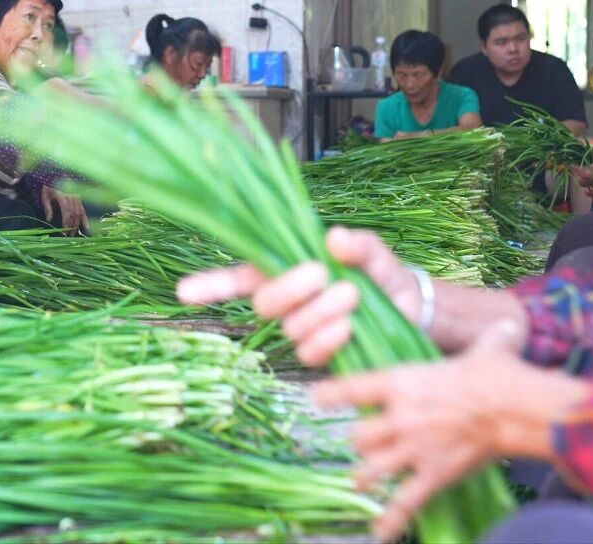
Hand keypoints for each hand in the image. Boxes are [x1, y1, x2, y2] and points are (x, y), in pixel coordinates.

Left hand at [39, 186, 87, 234]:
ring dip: (77, 224)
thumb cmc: (49, 185)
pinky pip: (83, 210)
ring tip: (74, 234)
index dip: (66, 221)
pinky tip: (87, 228)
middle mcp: (72, 196)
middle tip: (68, 235)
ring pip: (79, 213)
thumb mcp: (45, 195)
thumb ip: (48, 207)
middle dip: (71, 226)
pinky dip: (85, 219)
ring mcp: (77, 197)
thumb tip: (49, 220)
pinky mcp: (80, 198)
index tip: (64, 231)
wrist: (57, 173)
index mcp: (63, 195)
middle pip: (74, 214)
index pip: (67, 211)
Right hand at [176, 227, 420, 365]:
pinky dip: (329, 338)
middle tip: (322, 274)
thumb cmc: (379, 272)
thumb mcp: (371, 250)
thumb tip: (335, 238)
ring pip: (292, 327)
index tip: (183, 292)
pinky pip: (311, 352)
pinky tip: (349, 327)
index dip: (210, 286)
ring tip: (351, 295)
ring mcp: (301, 329)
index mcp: (284, 271)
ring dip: (321, 310)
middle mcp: (286, 302)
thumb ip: (357, 244)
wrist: (410, 306)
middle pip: (264, 305)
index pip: (238, 280)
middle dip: (291, 289)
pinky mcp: (321, 353)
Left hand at [314, 323, 582, 541]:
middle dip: (360, 441)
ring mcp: (412, 449)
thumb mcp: (487, 351)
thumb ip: (488, 341)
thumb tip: (506, 326)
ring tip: (359, 481)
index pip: (353, 389)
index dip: (329, 394)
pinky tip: (379, 533)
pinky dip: (390, 520)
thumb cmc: (500, 375)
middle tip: (364, 443)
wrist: (516, 408)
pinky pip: (403, 502)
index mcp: (402, 383)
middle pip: (358, 436)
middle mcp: (398, 417)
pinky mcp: (432, 476)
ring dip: (363, 476)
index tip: (315, 398)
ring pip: (370, 468)